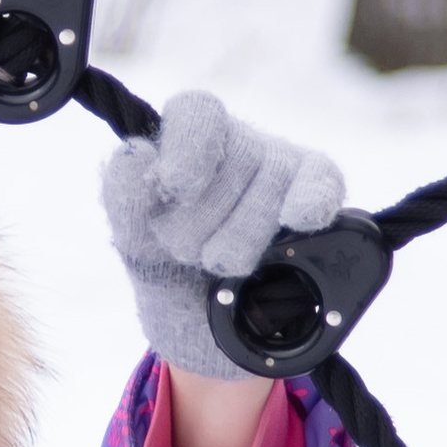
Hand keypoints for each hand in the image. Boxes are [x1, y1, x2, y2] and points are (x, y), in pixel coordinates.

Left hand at [100, 90, 343, 380]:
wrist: (209, 334)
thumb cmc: (170, 278)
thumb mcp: (135, 245)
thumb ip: (124, 196)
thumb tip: (135, 150)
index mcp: (184, 145)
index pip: (195, 112)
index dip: (188, 147)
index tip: (175, 188)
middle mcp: (235, 146)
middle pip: (232, 156)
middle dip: (203, 221)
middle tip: (190, 255)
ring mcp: (280, 166)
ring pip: (270, 184)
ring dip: (240, 239)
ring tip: (221, 267)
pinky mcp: (318, 193)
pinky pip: (322, 184)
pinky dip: (310, 201)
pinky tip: (298, 221)